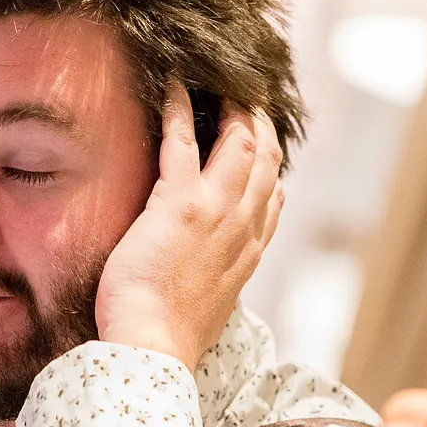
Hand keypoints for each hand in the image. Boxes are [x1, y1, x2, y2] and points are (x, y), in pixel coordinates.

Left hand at [96, 80, 283, 370]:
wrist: (154, 345)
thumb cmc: (170, 335)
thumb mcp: (211, 307)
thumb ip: (217, 280)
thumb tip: (210, 281)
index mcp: (250, 253)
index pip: (272, 197)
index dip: (270, 165)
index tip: (262, 144)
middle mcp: (243, 226)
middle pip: (266, 159)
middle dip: (259, 121)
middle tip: (244, 94)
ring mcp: (216, 210)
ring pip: (239, 141)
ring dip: (231, 106)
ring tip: (217, 81)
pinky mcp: (180, 202)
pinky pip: (182, 141)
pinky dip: (179, 107)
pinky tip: (174, 84)